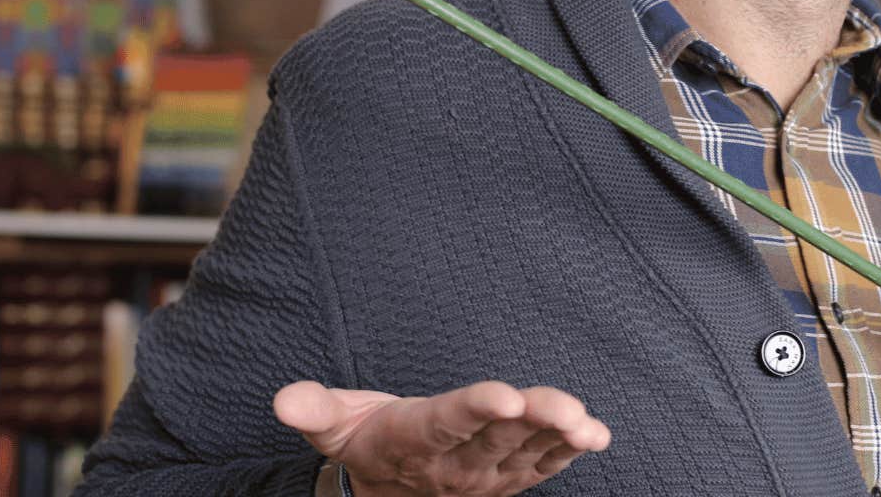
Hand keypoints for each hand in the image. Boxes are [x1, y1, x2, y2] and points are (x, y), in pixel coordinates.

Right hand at [274, 379, 610, 496]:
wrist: (388, 493)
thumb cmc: (367, 442)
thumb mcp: (333, 426)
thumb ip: (316, 410)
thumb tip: (283, 400)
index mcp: (415, 440)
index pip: (448, 423)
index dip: (476, 409)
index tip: (503, 394)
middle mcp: (456, 463)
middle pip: (498, 438)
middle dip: (533, 419)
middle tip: (563, 406)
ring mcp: (487, 474)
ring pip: (527, 452)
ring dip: (559, 436)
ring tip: (586, 423)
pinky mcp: (511, 477)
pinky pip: (544, 466)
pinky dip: (570, 453)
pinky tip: (596, 437)